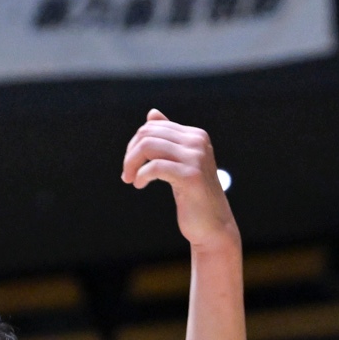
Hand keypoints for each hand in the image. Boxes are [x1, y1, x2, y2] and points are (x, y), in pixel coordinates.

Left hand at [121, 109, 236, 248]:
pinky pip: (155, 167)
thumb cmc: (193, 196)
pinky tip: (139, 185)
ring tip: (130, 179)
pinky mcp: (191, 175)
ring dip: (132, 164)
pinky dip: (141, 175)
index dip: (135, 144)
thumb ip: (168, 139)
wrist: (212, 226)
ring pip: (148, 146)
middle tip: (126, 174)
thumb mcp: (179, 163)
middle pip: (148, 133)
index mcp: (195, 135)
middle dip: (131, 153)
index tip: (131, 165)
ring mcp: (196, 157)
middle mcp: (198, 141)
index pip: (154, 127)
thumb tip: (152, 113)